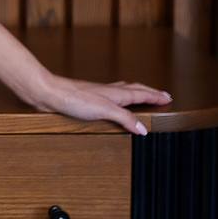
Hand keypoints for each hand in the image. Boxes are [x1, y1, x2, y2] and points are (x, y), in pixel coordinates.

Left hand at [30, 73, 172, 134]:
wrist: (49, 93)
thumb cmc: (73, 98)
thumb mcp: (104, 109)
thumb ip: (124, 118)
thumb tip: (143, 129)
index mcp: (115, 93)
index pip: (141, 93)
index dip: (155, 96)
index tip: (168, 97)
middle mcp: (108, 91)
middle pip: (134, 89)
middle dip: (149, 92)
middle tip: (161, 95)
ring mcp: (97, 95)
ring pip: (122, 92)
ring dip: (135, 94)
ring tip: (142, 97)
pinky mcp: (87, 100)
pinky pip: (109, 98)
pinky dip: (118, 100)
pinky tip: (111, 104)